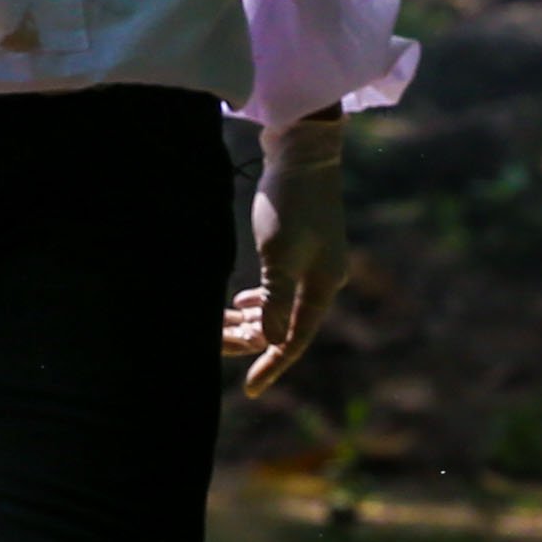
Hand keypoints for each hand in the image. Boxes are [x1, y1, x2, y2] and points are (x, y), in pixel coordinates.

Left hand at [222, 112, 346, 396]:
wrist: (303, 151)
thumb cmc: (289, 204)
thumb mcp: (278, 256)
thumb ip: (274, 301)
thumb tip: (269, 342)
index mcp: (322, 287)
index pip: (295, 340)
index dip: (271, 366)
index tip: (249, 391)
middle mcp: (324, 279)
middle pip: (287, 324)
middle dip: (253, 338)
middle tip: (218, 343)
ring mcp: (316, 261)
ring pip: (281, 305)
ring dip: (253, 317)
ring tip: (224, 324)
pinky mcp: (304, 244)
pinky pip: (281, 286)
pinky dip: (261, 298)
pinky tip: (243, 300)